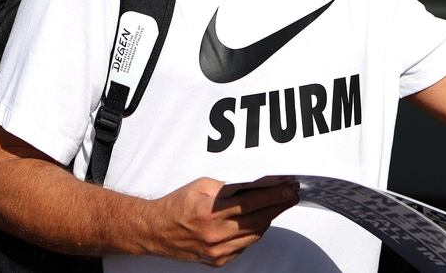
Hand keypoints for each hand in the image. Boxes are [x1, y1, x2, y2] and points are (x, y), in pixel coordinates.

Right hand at [145, 177, 298, 266]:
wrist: (155, 231)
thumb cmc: (176, 206)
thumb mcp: (200, 186)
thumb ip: (227, 186)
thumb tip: (254, 184)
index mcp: (210, 212)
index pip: (251, 203)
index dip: (273, 196)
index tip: (288, 190)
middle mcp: (215, 234)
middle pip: (258, 220)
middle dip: (277, 207)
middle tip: (290, 197)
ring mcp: (217, 250)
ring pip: (254, 235)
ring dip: (269, 219)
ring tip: (278, 206)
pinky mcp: (217, 260)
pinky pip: (244, 245)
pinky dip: (254, 232)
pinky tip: (259, 221)